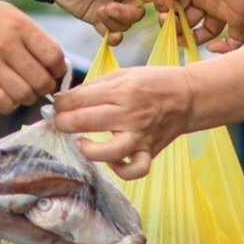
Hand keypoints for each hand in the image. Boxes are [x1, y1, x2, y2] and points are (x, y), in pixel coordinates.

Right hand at [0, 0, 65, 113]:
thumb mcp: (10, 14)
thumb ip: (33, 36)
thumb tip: (57, 62)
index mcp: (20, 26)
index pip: (54, 56)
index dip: (59, 70)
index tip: (54, 73)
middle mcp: (7, 44)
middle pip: (41, 80)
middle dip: (45, 88)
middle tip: (39, 86)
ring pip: (23, 94)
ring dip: (27, 98)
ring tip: (22, 92)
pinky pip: (1, 102)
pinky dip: (9, 105)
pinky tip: (6, 97)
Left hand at [51, 0, 161, 45]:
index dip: (162, 0)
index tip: (158, 7)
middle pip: (142, 11)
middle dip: (129, 13)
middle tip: (111, 7)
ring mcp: (113, 4)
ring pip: (127, 23)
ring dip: (116, 21)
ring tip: (100, 11)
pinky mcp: (98, 17)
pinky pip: (112, 31)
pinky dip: (111, 34)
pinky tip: (107, 34)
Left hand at [52, 66, 193, 180]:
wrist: (188, 96)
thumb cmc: (154, 82)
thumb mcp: (124, 73)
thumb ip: (96, 86)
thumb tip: (67, 98)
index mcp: (122, 90)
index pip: (79, 98)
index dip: (60, 103)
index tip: (55, 105)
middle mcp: (130, 114)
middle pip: (85, 121)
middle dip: (63, 122)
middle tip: (60, 121)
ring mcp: (140, 136)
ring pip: (108, 152)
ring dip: (87, 149)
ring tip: (81, 142)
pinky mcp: (149, 152)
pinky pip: (133, 170)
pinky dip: (119, 169)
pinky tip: (110, 159)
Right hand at [154, 0, 243, 52]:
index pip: (173, 1)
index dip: (165, 5)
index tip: (163, 2)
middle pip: (184, 19)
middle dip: (173, 24)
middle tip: (169, 22)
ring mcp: (221, 8)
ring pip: (203, 33)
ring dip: (190, 39)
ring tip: (181, 39)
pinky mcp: (238, 16)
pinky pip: (233, 39)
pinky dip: (224, 49)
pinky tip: (212, 47)